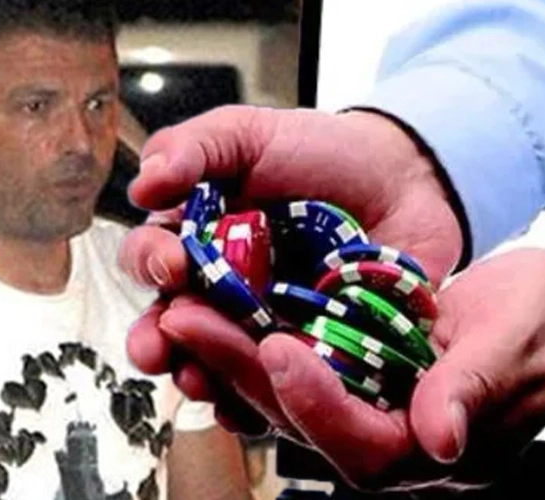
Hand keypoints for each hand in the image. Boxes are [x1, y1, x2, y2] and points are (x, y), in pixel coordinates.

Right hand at [121, 104, 464, 484]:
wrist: (400, 181)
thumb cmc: (318, 152)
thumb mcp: (249, 134)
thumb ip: (194, 147)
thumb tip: (144, 182)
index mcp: (198, 239)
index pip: (153, 258)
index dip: (152, 264)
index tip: (171, 264)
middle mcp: (220, 289)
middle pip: (174, 324)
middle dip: (157, 340)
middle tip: (157, 348)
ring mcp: (262, 325)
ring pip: (217, 363)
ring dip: (200, 376)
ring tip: (199, 380)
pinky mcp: (306, 353)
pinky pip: (274, 388)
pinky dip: (256, 404)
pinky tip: (248, 409)